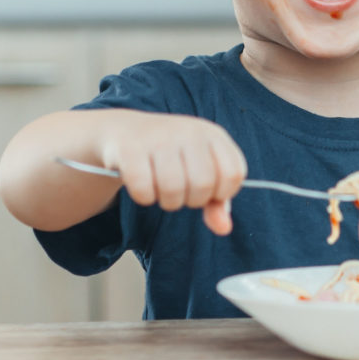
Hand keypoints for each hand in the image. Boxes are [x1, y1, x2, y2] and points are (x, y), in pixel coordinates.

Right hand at [99, 110, 246, 234]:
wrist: (124, 131)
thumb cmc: (169, 157)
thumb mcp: (199, 171)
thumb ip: (216, 201)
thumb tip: (224, 228)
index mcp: (213, 134)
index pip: (234, 173)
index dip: (222, 193)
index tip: (208, 192)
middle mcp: (189, 131)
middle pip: (204, 185)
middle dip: (192, 201)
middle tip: (181, 192)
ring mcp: (160, 137)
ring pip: (173, 189)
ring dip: (168, 202)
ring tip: (162, 190)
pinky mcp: (131, 147)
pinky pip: (144, 189)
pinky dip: (144, 197)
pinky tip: (143, 186)